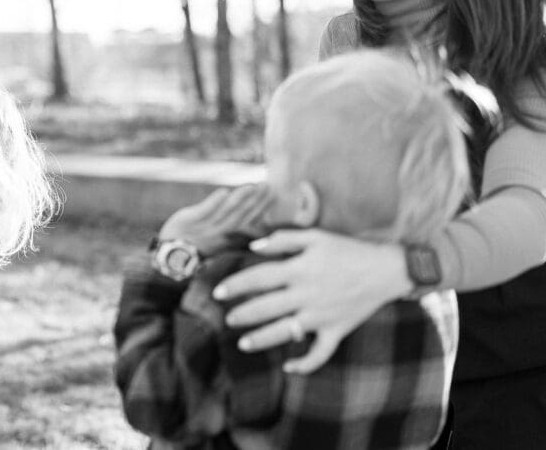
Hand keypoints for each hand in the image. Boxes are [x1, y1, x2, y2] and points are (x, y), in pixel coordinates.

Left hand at [160, 184, 271, 255]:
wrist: (171, 255)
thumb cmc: (199, 244)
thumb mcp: (221, 240)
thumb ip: (237, 231)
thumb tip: (258, 223)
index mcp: (230, 239)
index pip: (252, 222)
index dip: (264, 207)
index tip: (274, 193)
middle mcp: (221, 235)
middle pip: (243, 215)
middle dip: (258, 200)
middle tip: (268, 185)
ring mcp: (206, 228)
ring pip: (227, 213)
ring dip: (240, 198)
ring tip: (251, 186)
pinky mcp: (190, 221)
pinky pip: (205, 212)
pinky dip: (215, 202)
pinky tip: (224, 191)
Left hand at [212, 229, 410, 372]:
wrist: (387, 269)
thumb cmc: (347, 249)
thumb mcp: (315, 236)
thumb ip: (283, 239)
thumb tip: (254, 246)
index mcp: (299, 269)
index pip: (258, 278)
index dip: (235, 285)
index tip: (217, 292)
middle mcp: (306, 294)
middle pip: (266, 307)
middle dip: (242, 315)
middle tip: (226, 319)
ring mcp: (321, 316)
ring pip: (285, 332)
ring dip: (261, 339)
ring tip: (242, 343)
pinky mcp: (336, 331)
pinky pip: (320, 354)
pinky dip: (305, 364)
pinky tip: (288, 368)